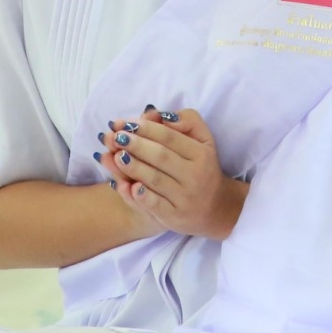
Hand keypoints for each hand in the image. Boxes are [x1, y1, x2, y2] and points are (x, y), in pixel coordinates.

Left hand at [99, 108, 244, 241]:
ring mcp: (184, 198)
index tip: (126, 123)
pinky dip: (140, 196)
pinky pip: (155, 205)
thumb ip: (187, 121)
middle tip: (115, 137)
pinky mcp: (174, 217)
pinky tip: (126, 186)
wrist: (216, 208)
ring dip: (133, 167)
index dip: (146, 128)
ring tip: (116, 155)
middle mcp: (195, 175)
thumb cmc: (202, 167)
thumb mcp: (203, 140)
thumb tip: (163, 116)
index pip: (170, 137)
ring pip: (155, 179)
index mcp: (201, 154)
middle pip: (161, 156)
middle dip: (136, 145)